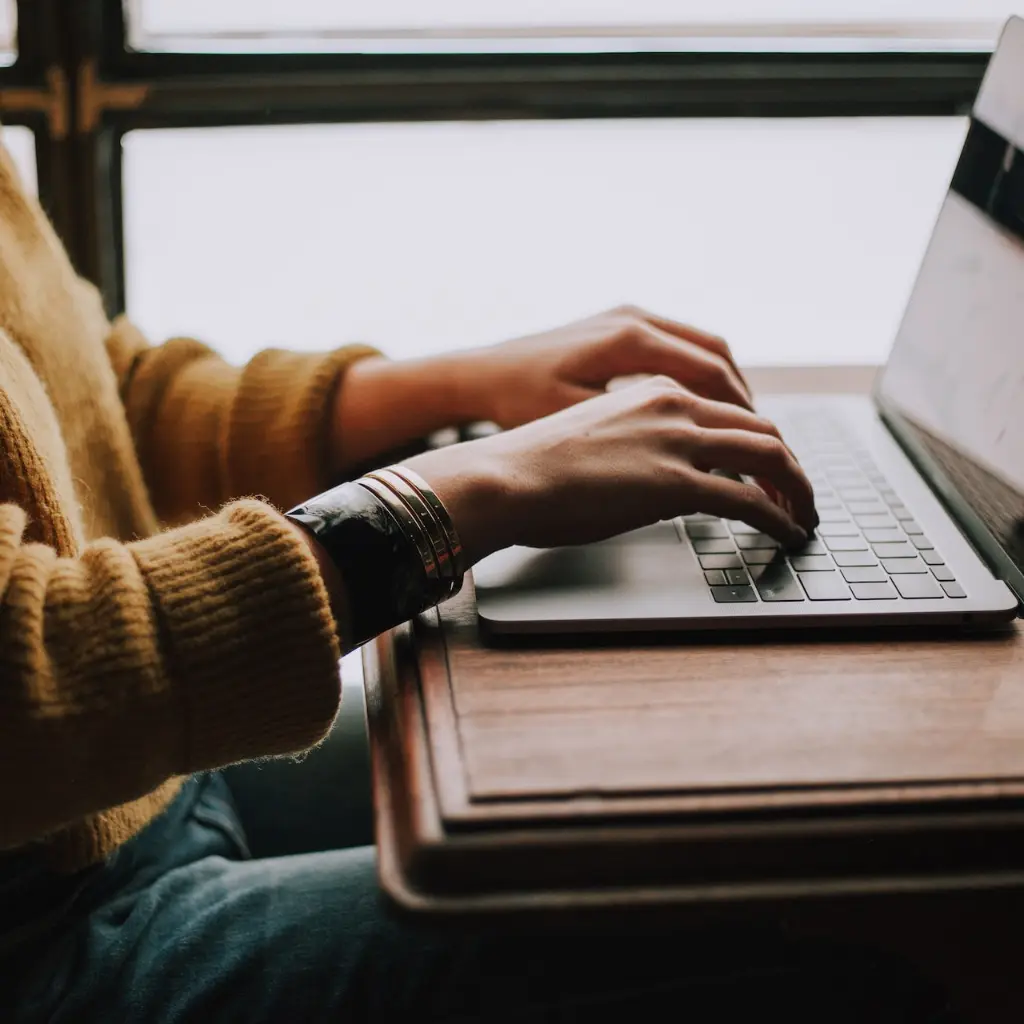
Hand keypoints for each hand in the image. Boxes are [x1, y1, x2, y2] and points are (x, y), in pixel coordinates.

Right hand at [404, 375, 816, 566]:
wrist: (504, 476)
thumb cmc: (533, 466)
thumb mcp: (596, 438)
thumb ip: (639, 446)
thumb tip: (659, 480)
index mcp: (654, 390)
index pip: (729, 410)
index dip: (759, 441)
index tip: (769, 468)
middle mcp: (674, 405)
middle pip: (761, 428)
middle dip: (790, 465)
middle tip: (800, 493)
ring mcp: (677, 441)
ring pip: (769, 455)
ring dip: (796, 488)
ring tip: (804, 515)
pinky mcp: (676, 483)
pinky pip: (750, 500)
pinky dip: (779, 517)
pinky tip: (787, 533)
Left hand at [455, 305, 753, 428]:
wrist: (479, 374)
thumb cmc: (519, 402)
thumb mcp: (579, 422)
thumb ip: (639, 433)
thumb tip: (695, 457)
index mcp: (629, 339)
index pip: (711, 373)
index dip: (741, 413)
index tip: (758, 445)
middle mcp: (634, 318)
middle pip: (715, 355)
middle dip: (743, 399)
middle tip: (760, 439)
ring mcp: (626, 316)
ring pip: (700, 346)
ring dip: (724, 385)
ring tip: (739, 426)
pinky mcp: (617, 324)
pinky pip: (677, 344)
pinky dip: (699, 374)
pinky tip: (700, 406)